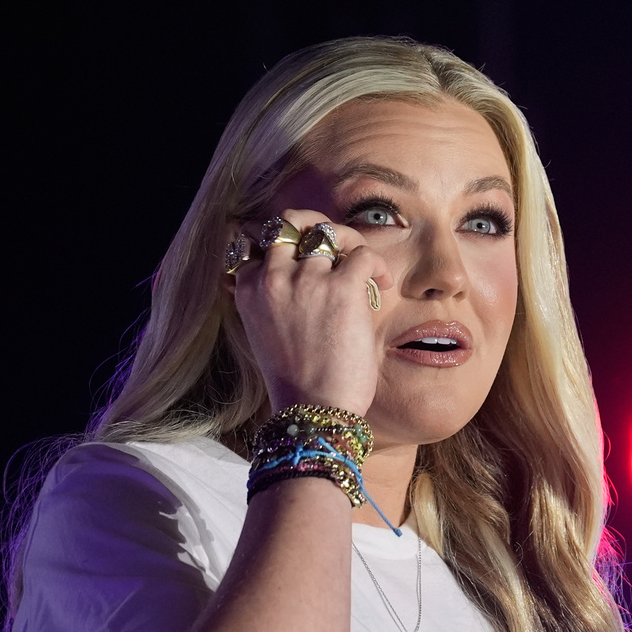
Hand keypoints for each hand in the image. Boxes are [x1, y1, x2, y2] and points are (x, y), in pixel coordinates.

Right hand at [232, 210, 392, 416]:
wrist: (312, 410)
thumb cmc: (294, 382)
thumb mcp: (265, 334)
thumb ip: (271, 301)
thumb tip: (296, 281)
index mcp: (248, 289)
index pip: (255, 240)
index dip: (281, 244)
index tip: (303, 258)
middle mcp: (272, 277)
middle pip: (287, 222)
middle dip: (311, 224)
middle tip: (332, 242)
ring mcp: (306, 279)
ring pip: (327, 230)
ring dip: (349, 241)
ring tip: (362, 262)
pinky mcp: (342, 287)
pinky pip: (363, 254)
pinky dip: (377, 264)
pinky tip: (383, 283)